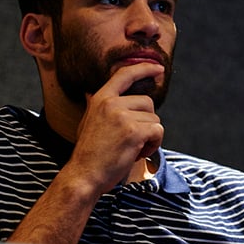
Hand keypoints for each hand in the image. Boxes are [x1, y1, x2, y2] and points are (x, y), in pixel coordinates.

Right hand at [68, 61, 165, 192]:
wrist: (85, 175)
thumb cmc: (88, 152)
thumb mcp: (88, 121)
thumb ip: (95, 105)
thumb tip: (90, 92)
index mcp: (101, 98)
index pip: (125, 74)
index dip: (145, 68)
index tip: (159, 69)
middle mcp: (111, 103)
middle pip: (148, 102)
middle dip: (146, 122)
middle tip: (131, 140)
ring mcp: (123, 117)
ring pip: (154, 119)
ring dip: (149, 136)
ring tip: (131, 148)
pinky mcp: (134, 131)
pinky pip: (158, 131)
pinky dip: (153, 145)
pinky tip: (138, 153)